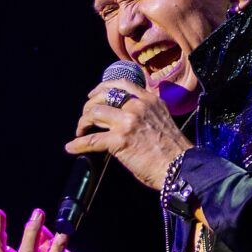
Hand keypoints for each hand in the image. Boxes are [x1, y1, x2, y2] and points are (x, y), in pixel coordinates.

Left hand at [64, 79, 193, 189]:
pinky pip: (91, 140)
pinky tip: (71, 147)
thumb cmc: (173, 151)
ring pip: (94, 113)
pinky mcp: (119, 140)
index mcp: (150, 100)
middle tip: (85, 118)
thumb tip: (125, 120)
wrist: (180, 167)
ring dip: (83, 123)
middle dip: (89, 107)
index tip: (94, 94)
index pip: (122, 84)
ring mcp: (128, 122)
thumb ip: (145, 114)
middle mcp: (138, 106)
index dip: (103, 87)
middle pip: (103, 96)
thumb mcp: (162, 120)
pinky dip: (78, 144)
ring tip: (80, 132)